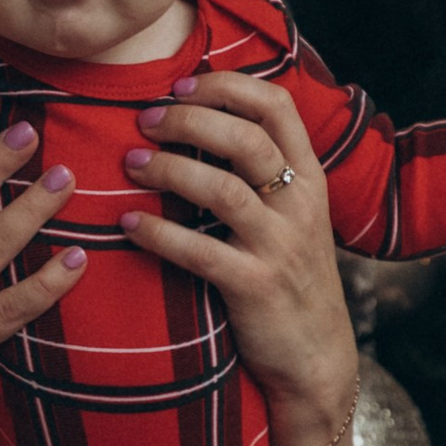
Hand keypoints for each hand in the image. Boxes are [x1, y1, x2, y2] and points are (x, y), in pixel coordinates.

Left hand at [115, 69, 355, 445]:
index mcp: (310, 179)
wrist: (317, 359)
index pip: (277, 106)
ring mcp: (280, 247)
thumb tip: (203, 120)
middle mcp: (300, 206)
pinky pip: (201, 251)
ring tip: (131, 164)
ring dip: (169, 169)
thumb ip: (265, 173)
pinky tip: (128, 226)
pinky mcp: (256, 288)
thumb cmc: (291, 280)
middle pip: (247, 139)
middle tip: (145, 122)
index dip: (227, 86)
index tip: (182, 86)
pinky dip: (158, 234)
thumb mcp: (295, 217)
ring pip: (224, 189)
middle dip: (189, 120)